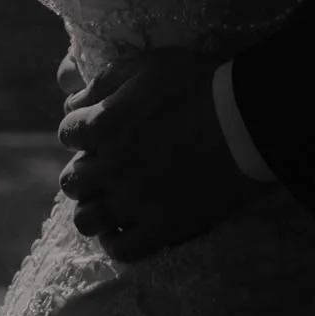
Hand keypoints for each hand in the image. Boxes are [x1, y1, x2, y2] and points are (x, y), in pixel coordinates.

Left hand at [55, 47, 259, 262]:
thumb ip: (104, 81)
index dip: (80, 129)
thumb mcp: (147, 66)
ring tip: (111, 198)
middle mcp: (112, 168)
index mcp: (104, 126)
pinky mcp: (163, 228)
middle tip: (104, 165)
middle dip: (83, 169)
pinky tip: (125, 225)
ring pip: (87, 220)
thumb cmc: (198, 85)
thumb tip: (73, 100)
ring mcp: (136, 202)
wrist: (247, 119)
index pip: (67, 133)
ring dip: (93, 207)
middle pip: (72, 180)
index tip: (95, 129)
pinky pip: (122, 249)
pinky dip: (116, 240)